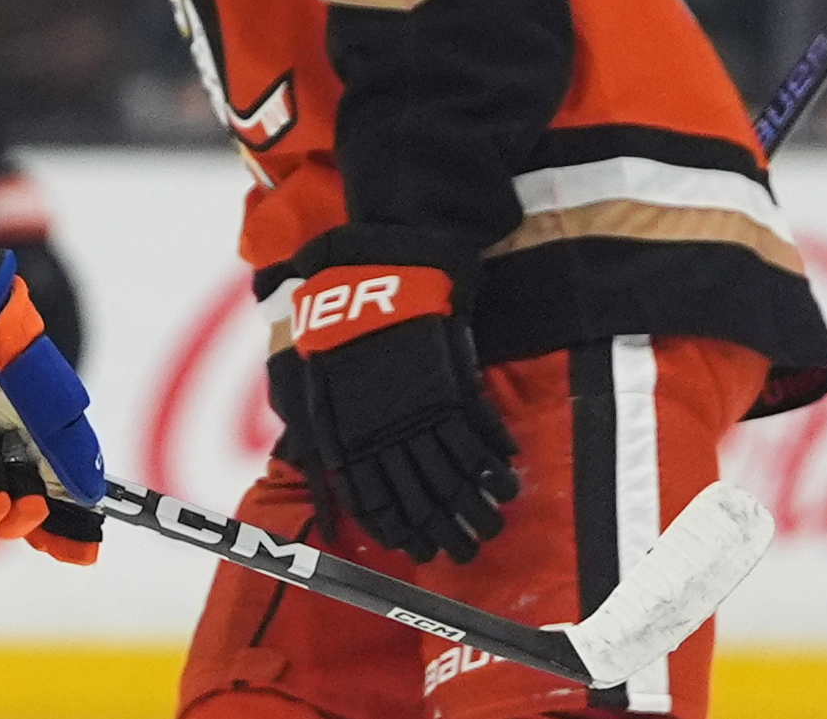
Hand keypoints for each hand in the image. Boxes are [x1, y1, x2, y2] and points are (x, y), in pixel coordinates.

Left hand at [287, 225, 519, 563]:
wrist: (376, 274)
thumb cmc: (339, 325)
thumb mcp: (319, 382)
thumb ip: (328, 429)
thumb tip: (328, 469)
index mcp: (349, 431)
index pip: (373, 496)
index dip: (396, 526)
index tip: (414, 548)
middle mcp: (386, 430)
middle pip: (419, 495)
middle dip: (443, 530)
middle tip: (465, 551)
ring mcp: (422, 410)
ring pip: (453, 474)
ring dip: (476, 507)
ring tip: (493, 529)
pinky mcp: (452, 387)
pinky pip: (477, 436)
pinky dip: (495, 463)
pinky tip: (507, 482)